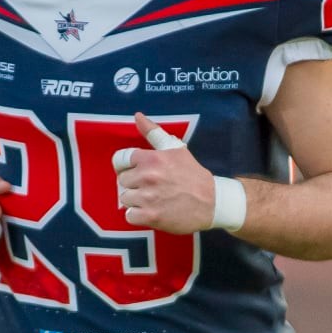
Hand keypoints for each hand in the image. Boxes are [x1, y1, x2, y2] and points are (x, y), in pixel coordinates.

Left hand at [112, 112, 218, 233]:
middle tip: (152, 186)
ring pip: (125, 198)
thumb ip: (153, 133)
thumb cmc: (192, 174)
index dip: (127, 166)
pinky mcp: (150, 216)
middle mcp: (147, 176)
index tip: (137, 171)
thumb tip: (137, 116)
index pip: (119, 160)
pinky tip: (152, 211)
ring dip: (136, 201)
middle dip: (134, 184)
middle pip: (122, 180)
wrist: (212, 202)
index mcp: (151, 158)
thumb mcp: (175, 149)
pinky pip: (129, 216)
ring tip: (153, 199)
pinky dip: (138, 215)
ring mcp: (148, 198)